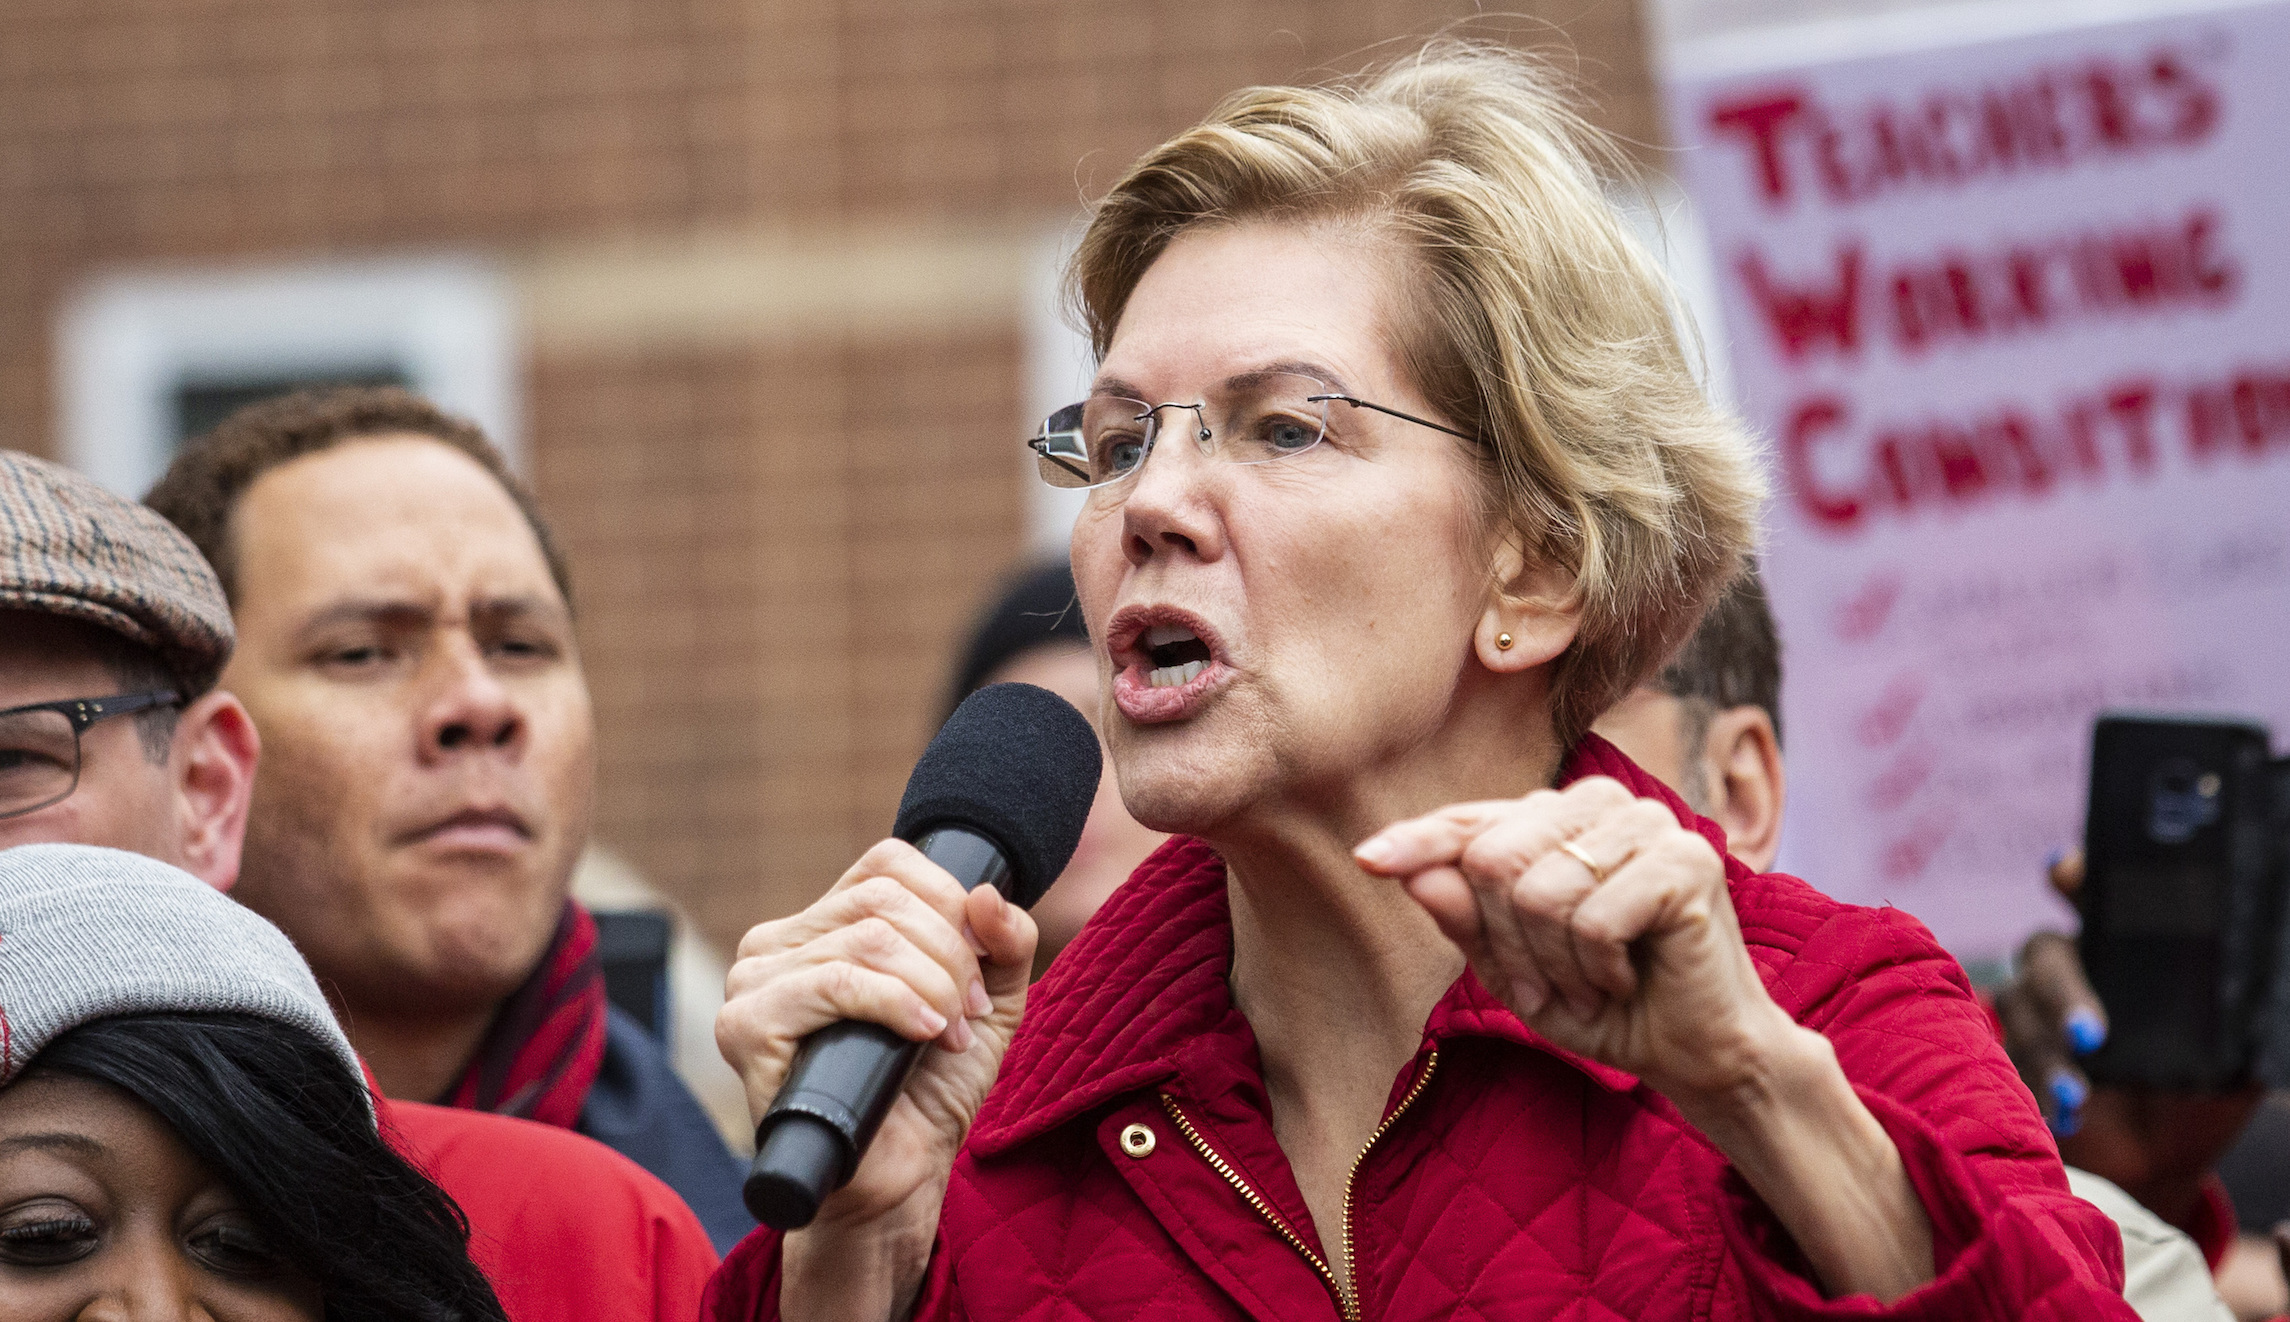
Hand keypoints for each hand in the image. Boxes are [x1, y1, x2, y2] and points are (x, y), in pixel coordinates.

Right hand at [716, 840, 1035, 1315]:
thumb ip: (1007, 943)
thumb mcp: (991, 1004)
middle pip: (883, 899)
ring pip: (866, 939)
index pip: (888, 863)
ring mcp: (754, 982)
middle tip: (969, 1013)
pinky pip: (832, 982)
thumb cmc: (930, 1089)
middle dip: (950, 955)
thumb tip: (987, 892)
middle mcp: (779, 943)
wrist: (899, 1178)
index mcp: (826, 925)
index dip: (950, 904)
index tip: (979, 972)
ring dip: (932, 985)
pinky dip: (894, 1003)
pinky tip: (923, 1035)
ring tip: (948, 1033)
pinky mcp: (745, 1027)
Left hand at [1356, 776, 1796, 1107]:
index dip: (1418, 843)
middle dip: (1507, 944)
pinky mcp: (1687, 861)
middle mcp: (1601, 804)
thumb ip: (1465, 920)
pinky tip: (1627, 977)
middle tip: (1546, 988)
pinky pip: (1592, 919)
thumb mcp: (1514, 970)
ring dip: (1554, 966)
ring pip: (1539, 892)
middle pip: (1493, 860)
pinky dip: (1597, 969)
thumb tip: (1411, 874)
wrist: (1696, 1054)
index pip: (1471, 822)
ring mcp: (1649, 825)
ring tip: (1591, 985)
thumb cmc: (1605, 1006)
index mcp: (1558, 819)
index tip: (1366, 859)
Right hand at [1996, 850, 2260, 1225]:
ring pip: (2017, 1003)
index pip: (2097, 895)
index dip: (2076, 876)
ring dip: (2045, 1049)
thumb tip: (2252, 975)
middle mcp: (2078, 968)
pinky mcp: (2016, 1053)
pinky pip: (2004, 1053)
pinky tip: (2063, 1112)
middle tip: (2091, 1036)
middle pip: (2046, 951)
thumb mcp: (2232, 1052)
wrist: (2163, 1160)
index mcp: (2128, 952)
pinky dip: (2032, 1082)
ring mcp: (2040, 1012)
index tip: (2065, 873)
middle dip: (2063, 990)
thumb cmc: (2203, 1094)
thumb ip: (2233, 1013)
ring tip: (2077, 1096)